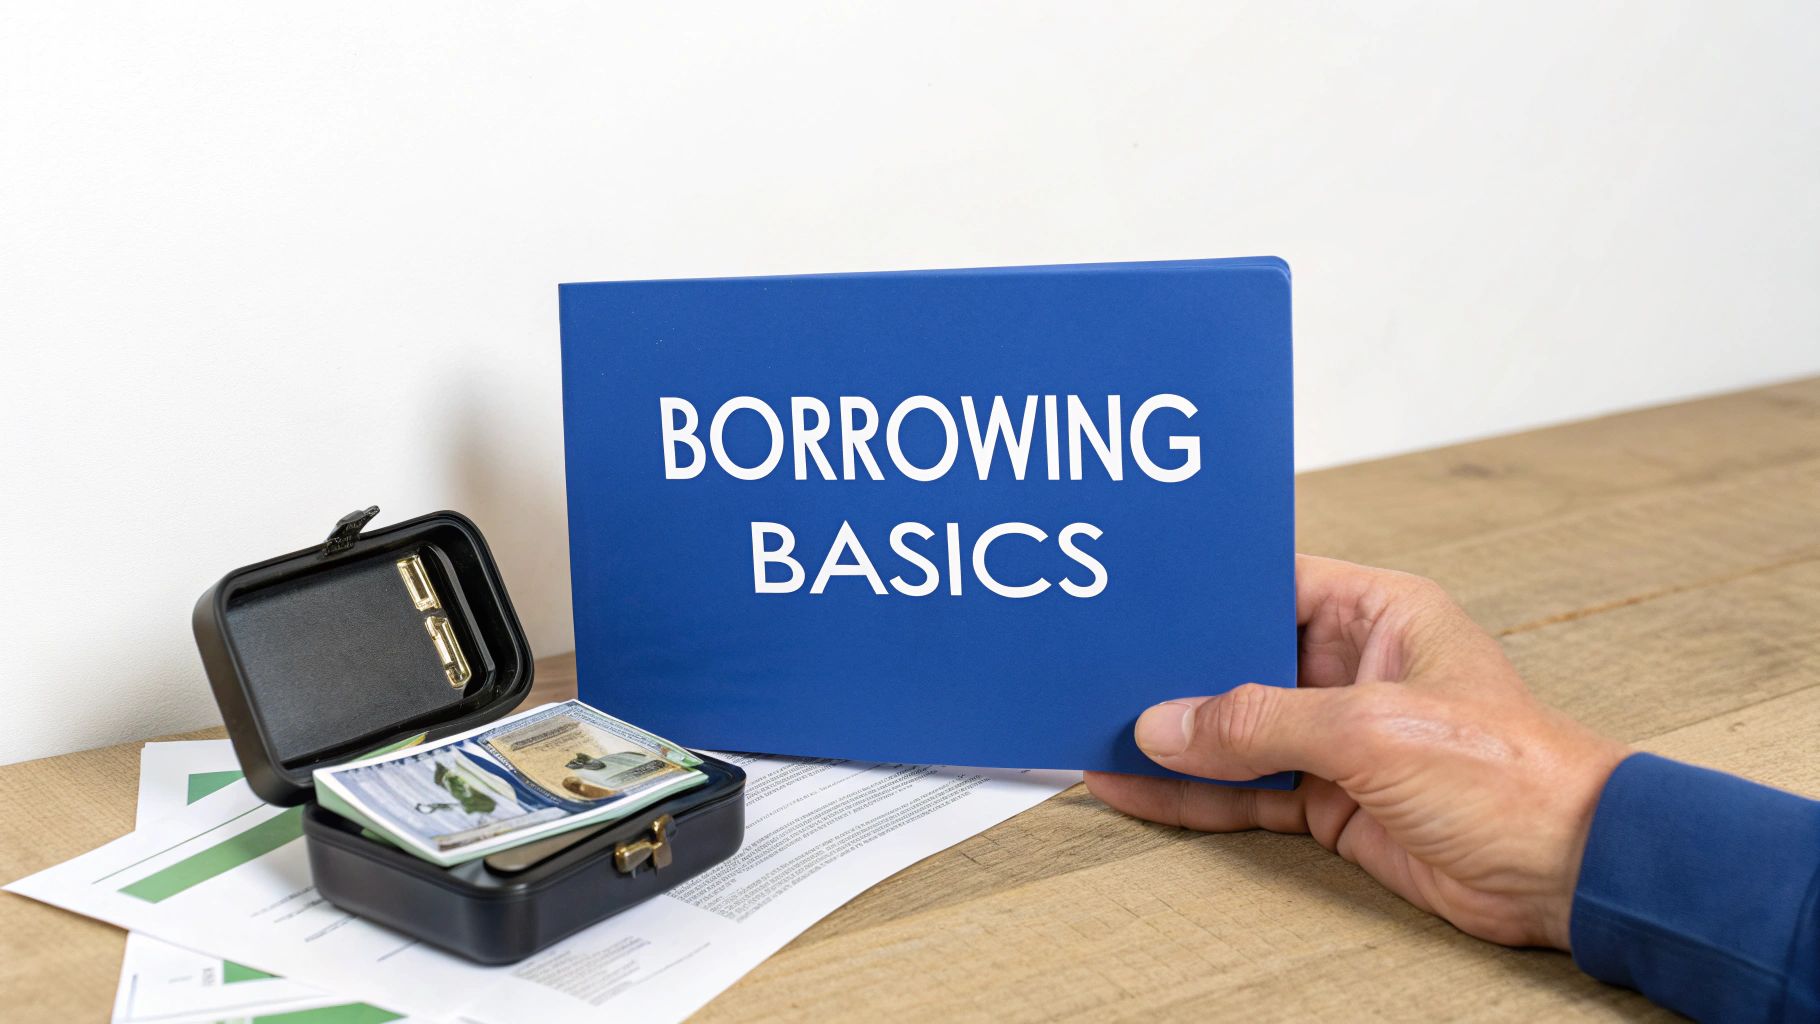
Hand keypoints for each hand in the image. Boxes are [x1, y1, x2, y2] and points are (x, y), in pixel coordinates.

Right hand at [1084, 554, 1629, 949]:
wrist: (1569, 873)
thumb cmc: (1511, 773)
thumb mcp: (1373, 730)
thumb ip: (1262, 724)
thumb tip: (1170, 724)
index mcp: (1379, 615)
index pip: (1273, 585)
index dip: (1207, 593)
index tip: (1141, 600)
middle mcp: (1354, 668)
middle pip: (1241, 661)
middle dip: (1175, 673)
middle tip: (1099, 670)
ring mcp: (1340, 737)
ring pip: (1234, 732)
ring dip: (1174, 739)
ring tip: (1097, 730)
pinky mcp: (1331, 798)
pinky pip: (1244, 790)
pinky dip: (1191, 795)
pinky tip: (1136, 788)